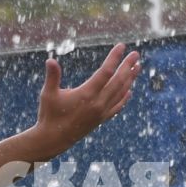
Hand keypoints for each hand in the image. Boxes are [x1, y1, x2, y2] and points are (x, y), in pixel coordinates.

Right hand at [21, 45, 140, 161]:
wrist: (53, 139)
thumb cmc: (49, 115)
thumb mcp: (48, 94)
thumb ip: (52, 76)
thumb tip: (50, 60)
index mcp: (86, 94)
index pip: (105, 72)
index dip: (114, 58)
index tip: (121, 46)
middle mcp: (98, 103)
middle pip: (118, 81)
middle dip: (127, 66)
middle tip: (136, 54)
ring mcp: (101, 112)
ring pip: (121, 92)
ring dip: (130, 79)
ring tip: (137, 67)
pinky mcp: (101, 119)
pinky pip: (117, 106)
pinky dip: (125, 97)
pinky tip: (129, 90)